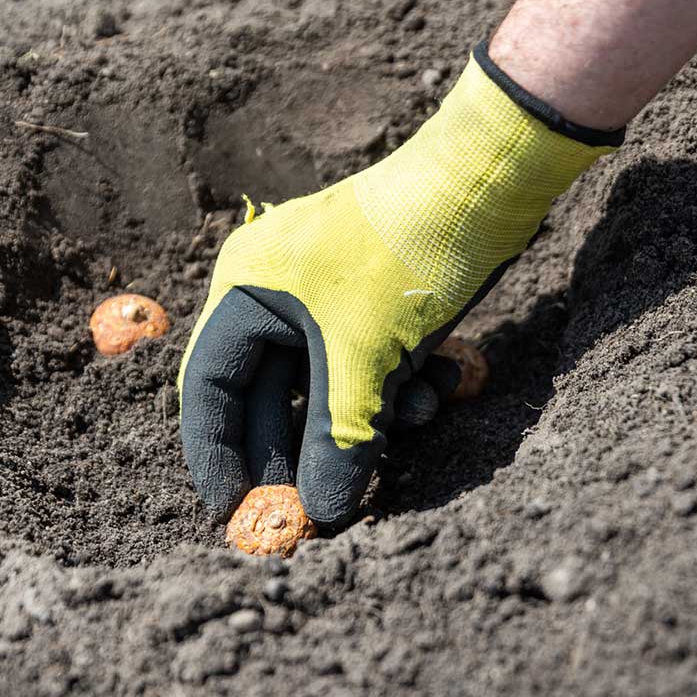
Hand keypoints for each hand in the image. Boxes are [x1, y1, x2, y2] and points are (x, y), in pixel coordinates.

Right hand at [179, 45, 618, 527]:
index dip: (218, 454)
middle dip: (305, 448)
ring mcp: (329, 296)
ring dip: (370, 415)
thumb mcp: (367, 356)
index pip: (209, 387)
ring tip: (415, 418)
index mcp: (246, 290)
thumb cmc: (406, 253)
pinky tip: (443, 385)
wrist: (486, 182)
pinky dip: (400, 385)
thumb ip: (339, 439)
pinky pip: (371, 363)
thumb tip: (320, 514)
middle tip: (320, 507)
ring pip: (331, 384)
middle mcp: (277, 292)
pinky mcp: (377, 302)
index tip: (234, 514)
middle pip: (272, 394)